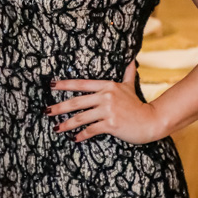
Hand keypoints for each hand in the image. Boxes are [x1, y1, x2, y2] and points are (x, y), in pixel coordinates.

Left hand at [45, 61, 166, 144]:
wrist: (151, 120)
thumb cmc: (138, 105)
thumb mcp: (130, 87)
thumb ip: (128, 73)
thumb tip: (132, 59)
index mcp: (107, 86)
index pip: (81, 84)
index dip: (65, 84)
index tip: (51, 85)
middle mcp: (106, 96)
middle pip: (77, 102)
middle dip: (59, 107)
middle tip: (46, 111)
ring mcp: (108, 110)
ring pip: (81, 118)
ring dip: (67, 124)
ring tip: (56, 128)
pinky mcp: (111, 124)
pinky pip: (91, 130)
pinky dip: (82, 135)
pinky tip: (74, 139)